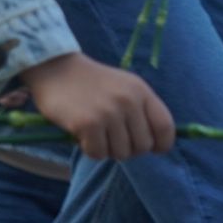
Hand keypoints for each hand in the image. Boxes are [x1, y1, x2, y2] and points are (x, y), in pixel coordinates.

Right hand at [19, 53, 173, 160]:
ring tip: (97, 133)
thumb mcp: (124, 87)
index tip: (151, 148)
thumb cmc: (92, 82)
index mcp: (141, 91)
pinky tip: (83, 135)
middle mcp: (129, 101)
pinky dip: (90, 149)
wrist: (56, 68)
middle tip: (112, 138)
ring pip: (121, 153)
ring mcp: (109, 113)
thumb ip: (141, 110)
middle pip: (143, 146)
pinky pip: (98, 154)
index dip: (161, 145)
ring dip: (108, 149)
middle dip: (128, 148)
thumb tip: (154, 144)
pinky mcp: (88, 124)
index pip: (166, 127)